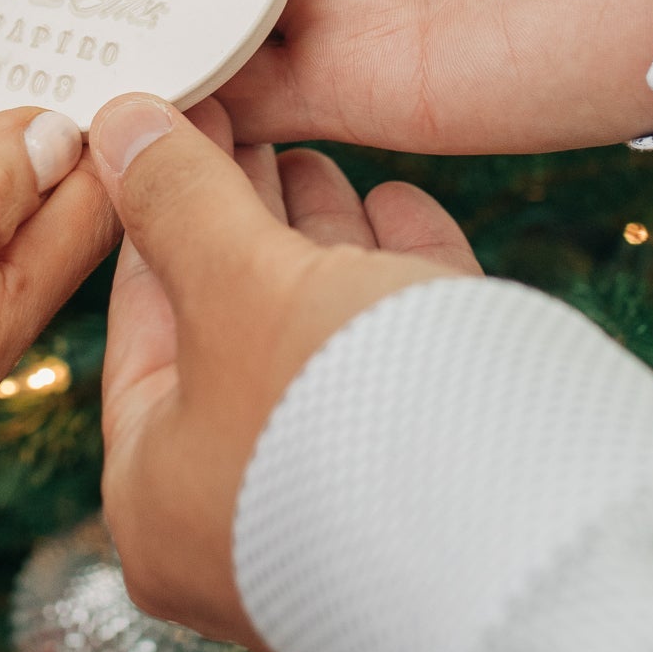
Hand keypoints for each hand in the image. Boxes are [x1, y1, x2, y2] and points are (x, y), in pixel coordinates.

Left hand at [87, 93, 479, 645]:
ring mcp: (342, 501)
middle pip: (227, 328)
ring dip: (316, 238)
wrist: (534, 529)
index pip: (138, 322)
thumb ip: (176, 198)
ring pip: (317, 338)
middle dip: (238, 218)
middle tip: (239, 129)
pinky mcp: (437, 477)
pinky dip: (397, 274)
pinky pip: (403, 355)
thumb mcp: (235, 284)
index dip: (152, 208)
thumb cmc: (343, 425)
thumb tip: (118, 123)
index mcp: (154, 497)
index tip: (162, 131)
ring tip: (312, 154)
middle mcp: (240, 515)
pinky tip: (399, 204)